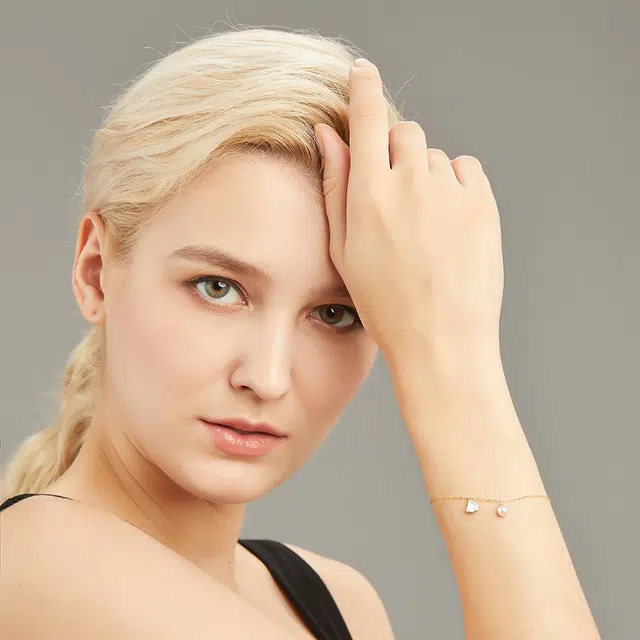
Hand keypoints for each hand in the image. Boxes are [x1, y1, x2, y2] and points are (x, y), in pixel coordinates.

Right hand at [314, 59, 504, 366]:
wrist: (441, 341)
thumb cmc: (385, 302)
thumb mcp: (344, 249)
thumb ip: (336, 185)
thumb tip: (328, 135)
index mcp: (370, 195)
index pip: (365, 120)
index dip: (362, 89)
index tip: (362, 71)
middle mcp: (411, 185)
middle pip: (405, 133)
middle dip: (396, 151)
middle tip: (395, 193)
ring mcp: (452, 194)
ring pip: (437, 156)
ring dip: (427, 175)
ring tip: (424, 225)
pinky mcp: (484, 205)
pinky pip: (467, 170)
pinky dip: (456, 185)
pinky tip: (447, 222)